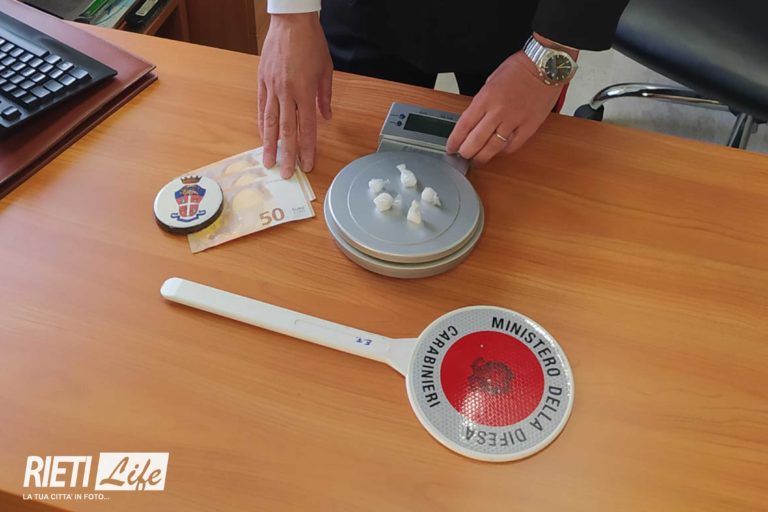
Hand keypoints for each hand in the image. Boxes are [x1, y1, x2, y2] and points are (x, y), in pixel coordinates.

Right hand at [258, 13, 332, 177]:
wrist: (291, 21)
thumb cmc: (311, 43)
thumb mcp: (326, 70)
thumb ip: (325, 96)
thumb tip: (325, 116)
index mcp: (305, 91)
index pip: (307, 127)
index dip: (307, 148)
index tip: (307, 165)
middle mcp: (287, 92)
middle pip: (287, 130)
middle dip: (287, 154)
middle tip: (286, 173)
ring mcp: (272, 87)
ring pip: (271, 122)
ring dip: (270, 144)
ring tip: (268, 162)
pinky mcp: (262, 81)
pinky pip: (262, 107)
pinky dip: (262, 124)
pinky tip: (263, 137)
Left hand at [446, 50, 566, 164]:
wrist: (545, 66)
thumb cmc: (519, 69)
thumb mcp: (490, 81)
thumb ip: (482, 102)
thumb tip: (474, 120)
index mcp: (485, 98)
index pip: (464, 126)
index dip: (455, 141)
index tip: (451, 148)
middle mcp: (498, 112)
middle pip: (476, 141)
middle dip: (466, 152)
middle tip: (463, 156)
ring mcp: (514, 120)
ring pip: (493, 147)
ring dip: (482, 157)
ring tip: (478, 160)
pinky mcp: (529, 126)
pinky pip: (513, 146)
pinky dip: (503, 151)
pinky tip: (498, 151)